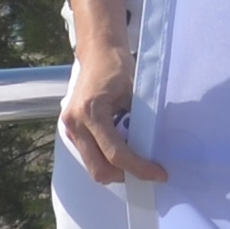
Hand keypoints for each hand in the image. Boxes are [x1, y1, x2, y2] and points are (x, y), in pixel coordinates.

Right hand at [58, 0, 159, 182]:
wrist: (98, 53)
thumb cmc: (118, 68)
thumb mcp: (135, 92)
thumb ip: (140, 121)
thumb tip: (155, 149)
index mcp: (91, 112)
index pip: (116, 152)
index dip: (139, 168)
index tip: (160, 173)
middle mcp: (75, 123)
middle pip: (99, 169)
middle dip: (125, 175)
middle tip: (148, 172)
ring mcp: (70, 128)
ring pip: (93, 166)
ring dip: (116, 169)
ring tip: (137, 161)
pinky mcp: (71, 131)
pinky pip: (90, 156)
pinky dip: (107, 160)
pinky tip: (124, 150)